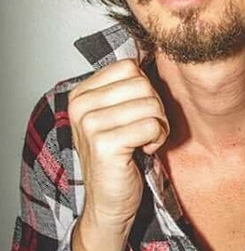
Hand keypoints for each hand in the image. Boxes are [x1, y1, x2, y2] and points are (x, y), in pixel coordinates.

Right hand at [68, 59, 168, 230]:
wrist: (109, 202)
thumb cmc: (120, 157)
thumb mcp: (119, 114)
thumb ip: (128, 86)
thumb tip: (148, 47)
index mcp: (81, 93)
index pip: (129, 67)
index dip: (145, 89)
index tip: (136, 113)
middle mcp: (80, 105)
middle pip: (143, 83)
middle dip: (155, 108)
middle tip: (144, 131)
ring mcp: (90, 124)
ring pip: (151, 104)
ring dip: (158, 126)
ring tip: (143, 142)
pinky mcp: (104, 144)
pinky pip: (152, 125)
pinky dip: (157, 139)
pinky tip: (142, 152)